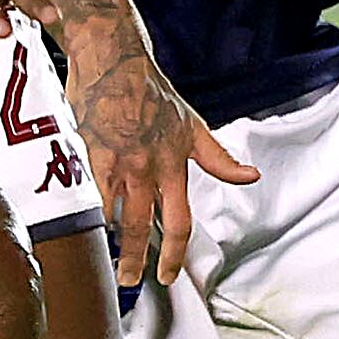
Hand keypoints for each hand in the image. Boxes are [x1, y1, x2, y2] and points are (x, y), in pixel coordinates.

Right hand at [68, 35, 255, 286]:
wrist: (114, 57)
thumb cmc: (152, 91)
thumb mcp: (192, 126)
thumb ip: (219, 159)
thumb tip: (252, 177)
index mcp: (174, 164)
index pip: (179, 221)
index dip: (175, 255)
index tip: (168, 276)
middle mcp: (146, 168)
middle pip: (142, 227)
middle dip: (136, 261)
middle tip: (132, 281)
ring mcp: (115, 161)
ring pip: (113, 214)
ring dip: (111, 242)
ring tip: (108, 259)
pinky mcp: (87, 151)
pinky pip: (88, 192)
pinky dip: (89, 211)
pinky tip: (86, 224)